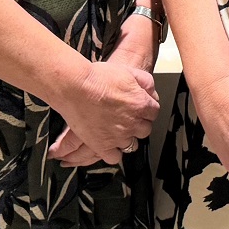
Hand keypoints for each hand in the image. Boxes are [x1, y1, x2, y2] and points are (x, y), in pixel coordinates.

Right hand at [47, 21, 161, 166]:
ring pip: (131, 145)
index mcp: (140, 104)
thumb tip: (151, 92)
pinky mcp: (102, 146)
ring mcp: (118, 136)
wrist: (75, 86)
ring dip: (126, 138)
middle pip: (145, 130)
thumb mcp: (127, 71)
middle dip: (138, 124)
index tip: (139, 109)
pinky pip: (115, 157)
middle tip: (127, 118)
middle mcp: (132, 123)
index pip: (153, 113)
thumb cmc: (97, 77)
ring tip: (117, 130)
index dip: (146, 110)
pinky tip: (109, 145)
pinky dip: (113, 153)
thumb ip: (145, 81)